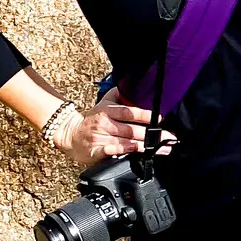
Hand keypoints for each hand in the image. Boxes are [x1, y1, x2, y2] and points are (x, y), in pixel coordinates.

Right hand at [55, 92, 175, 170]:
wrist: (70, 135)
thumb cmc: (93, 118)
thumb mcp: (104, 102)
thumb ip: (120, 95)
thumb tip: (135, 85)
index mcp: (108, 111)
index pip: (129, 112)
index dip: (144, 115)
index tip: (161, 118)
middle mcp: (105, 124)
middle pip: (132, 130)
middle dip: (152, 135)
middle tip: (170, 137)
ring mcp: (100, 139)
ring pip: (127, 143)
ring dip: (146, 147)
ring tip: (164, 148)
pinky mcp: (97, 152)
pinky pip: (113, 153)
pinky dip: (125, 153)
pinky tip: (139, 155)